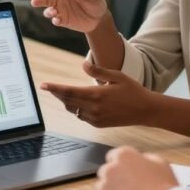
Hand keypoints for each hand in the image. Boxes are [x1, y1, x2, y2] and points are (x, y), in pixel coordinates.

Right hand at [24, 0, 107, 33]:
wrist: (99, 19)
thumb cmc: (95, 2)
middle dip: (38, 0)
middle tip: (34, 3)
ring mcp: (60, 10)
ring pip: (48, 10)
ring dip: (48, 12)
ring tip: (53, 12)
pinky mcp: (63, 20)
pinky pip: (55, 20)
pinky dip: (55, 20)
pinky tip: (58, 20)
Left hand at [40, 62, 154, 126]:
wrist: (146, 111)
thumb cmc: (133, 90)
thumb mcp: (117, 76)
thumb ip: (98, 71)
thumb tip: (83, 65)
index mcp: (97, 94)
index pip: (69, 91)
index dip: (54, 88)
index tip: (43, 85)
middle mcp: (94, 108)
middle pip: (68, 101)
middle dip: (57, 94)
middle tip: (49, 88)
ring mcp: (96, 118)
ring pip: (74, 110)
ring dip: (67, 102)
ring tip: (63, 94)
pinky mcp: (99, 124)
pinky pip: (82, 117)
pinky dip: (77, 110)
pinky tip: (78, 104)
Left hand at [96, 147, 178, 189]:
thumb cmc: (163, 185)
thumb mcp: (159, 163)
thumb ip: (144, 158)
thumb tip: (139, 161)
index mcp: (123, 155)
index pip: (113, 156)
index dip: (120, 164)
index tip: (126, 171)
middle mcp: (110, 168)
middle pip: (106, 171)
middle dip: (114, 177)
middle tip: (126, 186)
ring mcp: (104, 186)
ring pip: (102, 186)